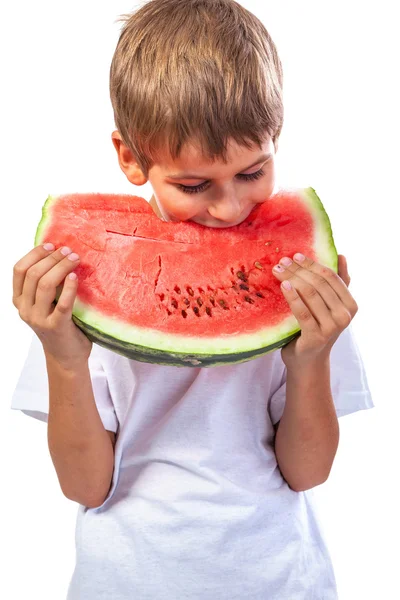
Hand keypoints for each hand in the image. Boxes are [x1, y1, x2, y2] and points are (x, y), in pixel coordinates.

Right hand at [13, 243, 91, 370]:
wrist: (66, 356)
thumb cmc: (60, 324)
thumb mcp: (45, 303)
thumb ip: (45, 284)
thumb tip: (58, 252)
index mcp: (19, 300)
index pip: (19, 270)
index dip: (35, 254)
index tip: (51, 245)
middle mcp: (24, 309)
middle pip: (33, 274)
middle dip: (52, 258)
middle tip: (69, 251)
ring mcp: (38, 319)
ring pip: (44, 284)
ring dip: (61, 267)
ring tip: (75, 260)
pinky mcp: (56, 326)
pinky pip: (62, 303)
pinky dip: (69, 287)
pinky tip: (75, 277)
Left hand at [272, 253, 356, 367]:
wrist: (308, 361)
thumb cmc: (317, 328)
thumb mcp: (329, 306)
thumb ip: (338, 283)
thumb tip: (342, 256)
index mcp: (351, 305)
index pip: (331, 277)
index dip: (312, 264)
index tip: (295, 255)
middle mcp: (344, 316)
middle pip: (319, 284)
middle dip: (299, 270)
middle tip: (282, 261)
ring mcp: (331, 328)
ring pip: (310, 295)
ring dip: (292, 279)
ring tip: (277, 270)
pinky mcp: (315, 337)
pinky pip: (302, 312)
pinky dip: (292, 296)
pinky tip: (283, 285)